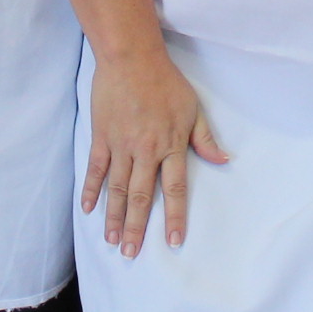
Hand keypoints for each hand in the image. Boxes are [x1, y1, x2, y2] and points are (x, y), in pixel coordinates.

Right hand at [84, 46, 224, 254]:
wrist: (131, 58)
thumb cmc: (165, 81)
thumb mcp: (193, 108)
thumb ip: (205, 138)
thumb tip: (224, 160)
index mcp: (170, 145)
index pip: (174, 188)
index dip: (174, 216)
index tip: (173, 241)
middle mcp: (145, 150)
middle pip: (140, 196)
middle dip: (136, 228)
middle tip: (132, 253)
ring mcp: (120, 145)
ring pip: (116, 188)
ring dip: (114, 217)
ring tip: (112, 240)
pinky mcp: (102, 137)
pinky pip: (95, 169)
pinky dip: (91, 190)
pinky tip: (88, 210)